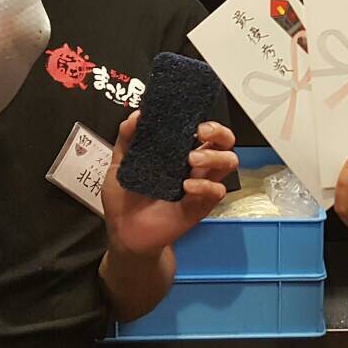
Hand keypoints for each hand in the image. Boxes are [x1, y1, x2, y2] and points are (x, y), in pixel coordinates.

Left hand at [102, 112, 235, 258]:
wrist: (123, 231)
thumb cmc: (124, 198)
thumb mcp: (120, 164)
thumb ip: (126, 139)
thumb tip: (137, 116)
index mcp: (178, 153)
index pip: (204, 131)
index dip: (205, 121)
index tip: (193, 119)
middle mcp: (194, 166)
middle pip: (225, 143)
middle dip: (219, 133)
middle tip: (201, 132)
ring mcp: (200, 185)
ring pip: (228, 162)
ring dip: (214, 156)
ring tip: (191, 160)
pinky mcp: (200, 205)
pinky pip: (216, 191)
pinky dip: (205, 185)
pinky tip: (188, 186)